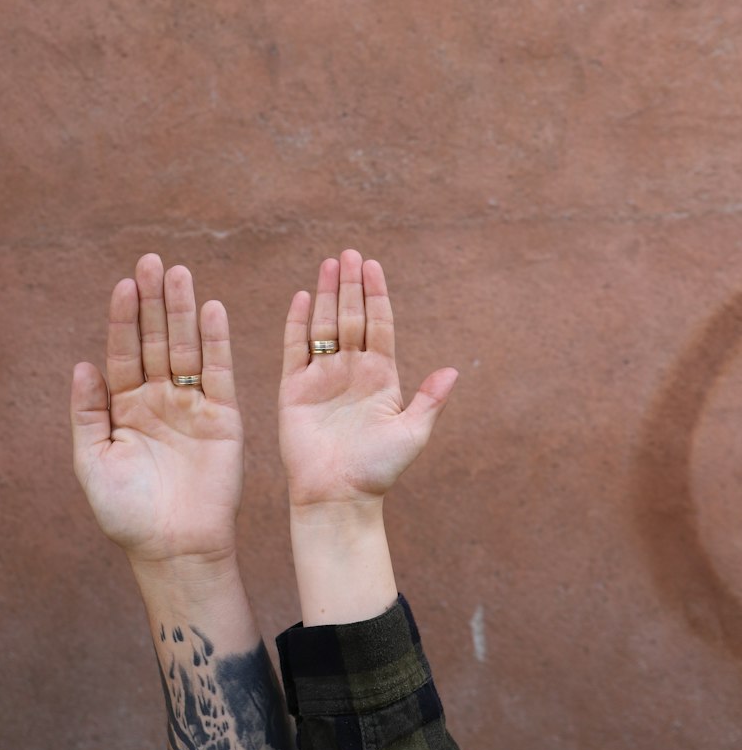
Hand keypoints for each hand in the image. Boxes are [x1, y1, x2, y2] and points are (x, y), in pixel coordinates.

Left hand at [70, 254, 243, 566]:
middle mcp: (158, 398)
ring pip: (186, 347)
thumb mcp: (92, 463)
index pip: (123, 352)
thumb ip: (87, 414)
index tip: (122, 284)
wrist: (173, 549)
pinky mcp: (223, 417)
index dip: (122, 318)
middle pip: (156, 339)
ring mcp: (191, 405)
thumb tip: (81, 364)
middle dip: (153, 301)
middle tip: (151, 260)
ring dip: (182, 310)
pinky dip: (216, 340)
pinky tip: (211, 309)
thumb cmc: (127, 514)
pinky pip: (219, 372)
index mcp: (124, 407)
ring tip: (178, 273)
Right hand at [278, 248, 458, 511]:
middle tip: (349, 252)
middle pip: (351, 316)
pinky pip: (294, 348)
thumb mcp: (411, 434)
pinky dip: (296, 323)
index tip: (373, 265)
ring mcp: (322, 377)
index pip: (379, 324)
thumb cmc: (377, 470)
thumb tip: (454, 370)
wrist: (338, 496)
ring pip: (324, 325)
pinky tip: (300, 297)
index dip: (376, 294)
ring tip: (328, 264)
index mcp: (381, 376)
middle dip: (350, 285)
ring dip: (325, 294)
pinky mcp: (294, 389)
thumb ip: (429, 401)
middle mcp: (351, 370)